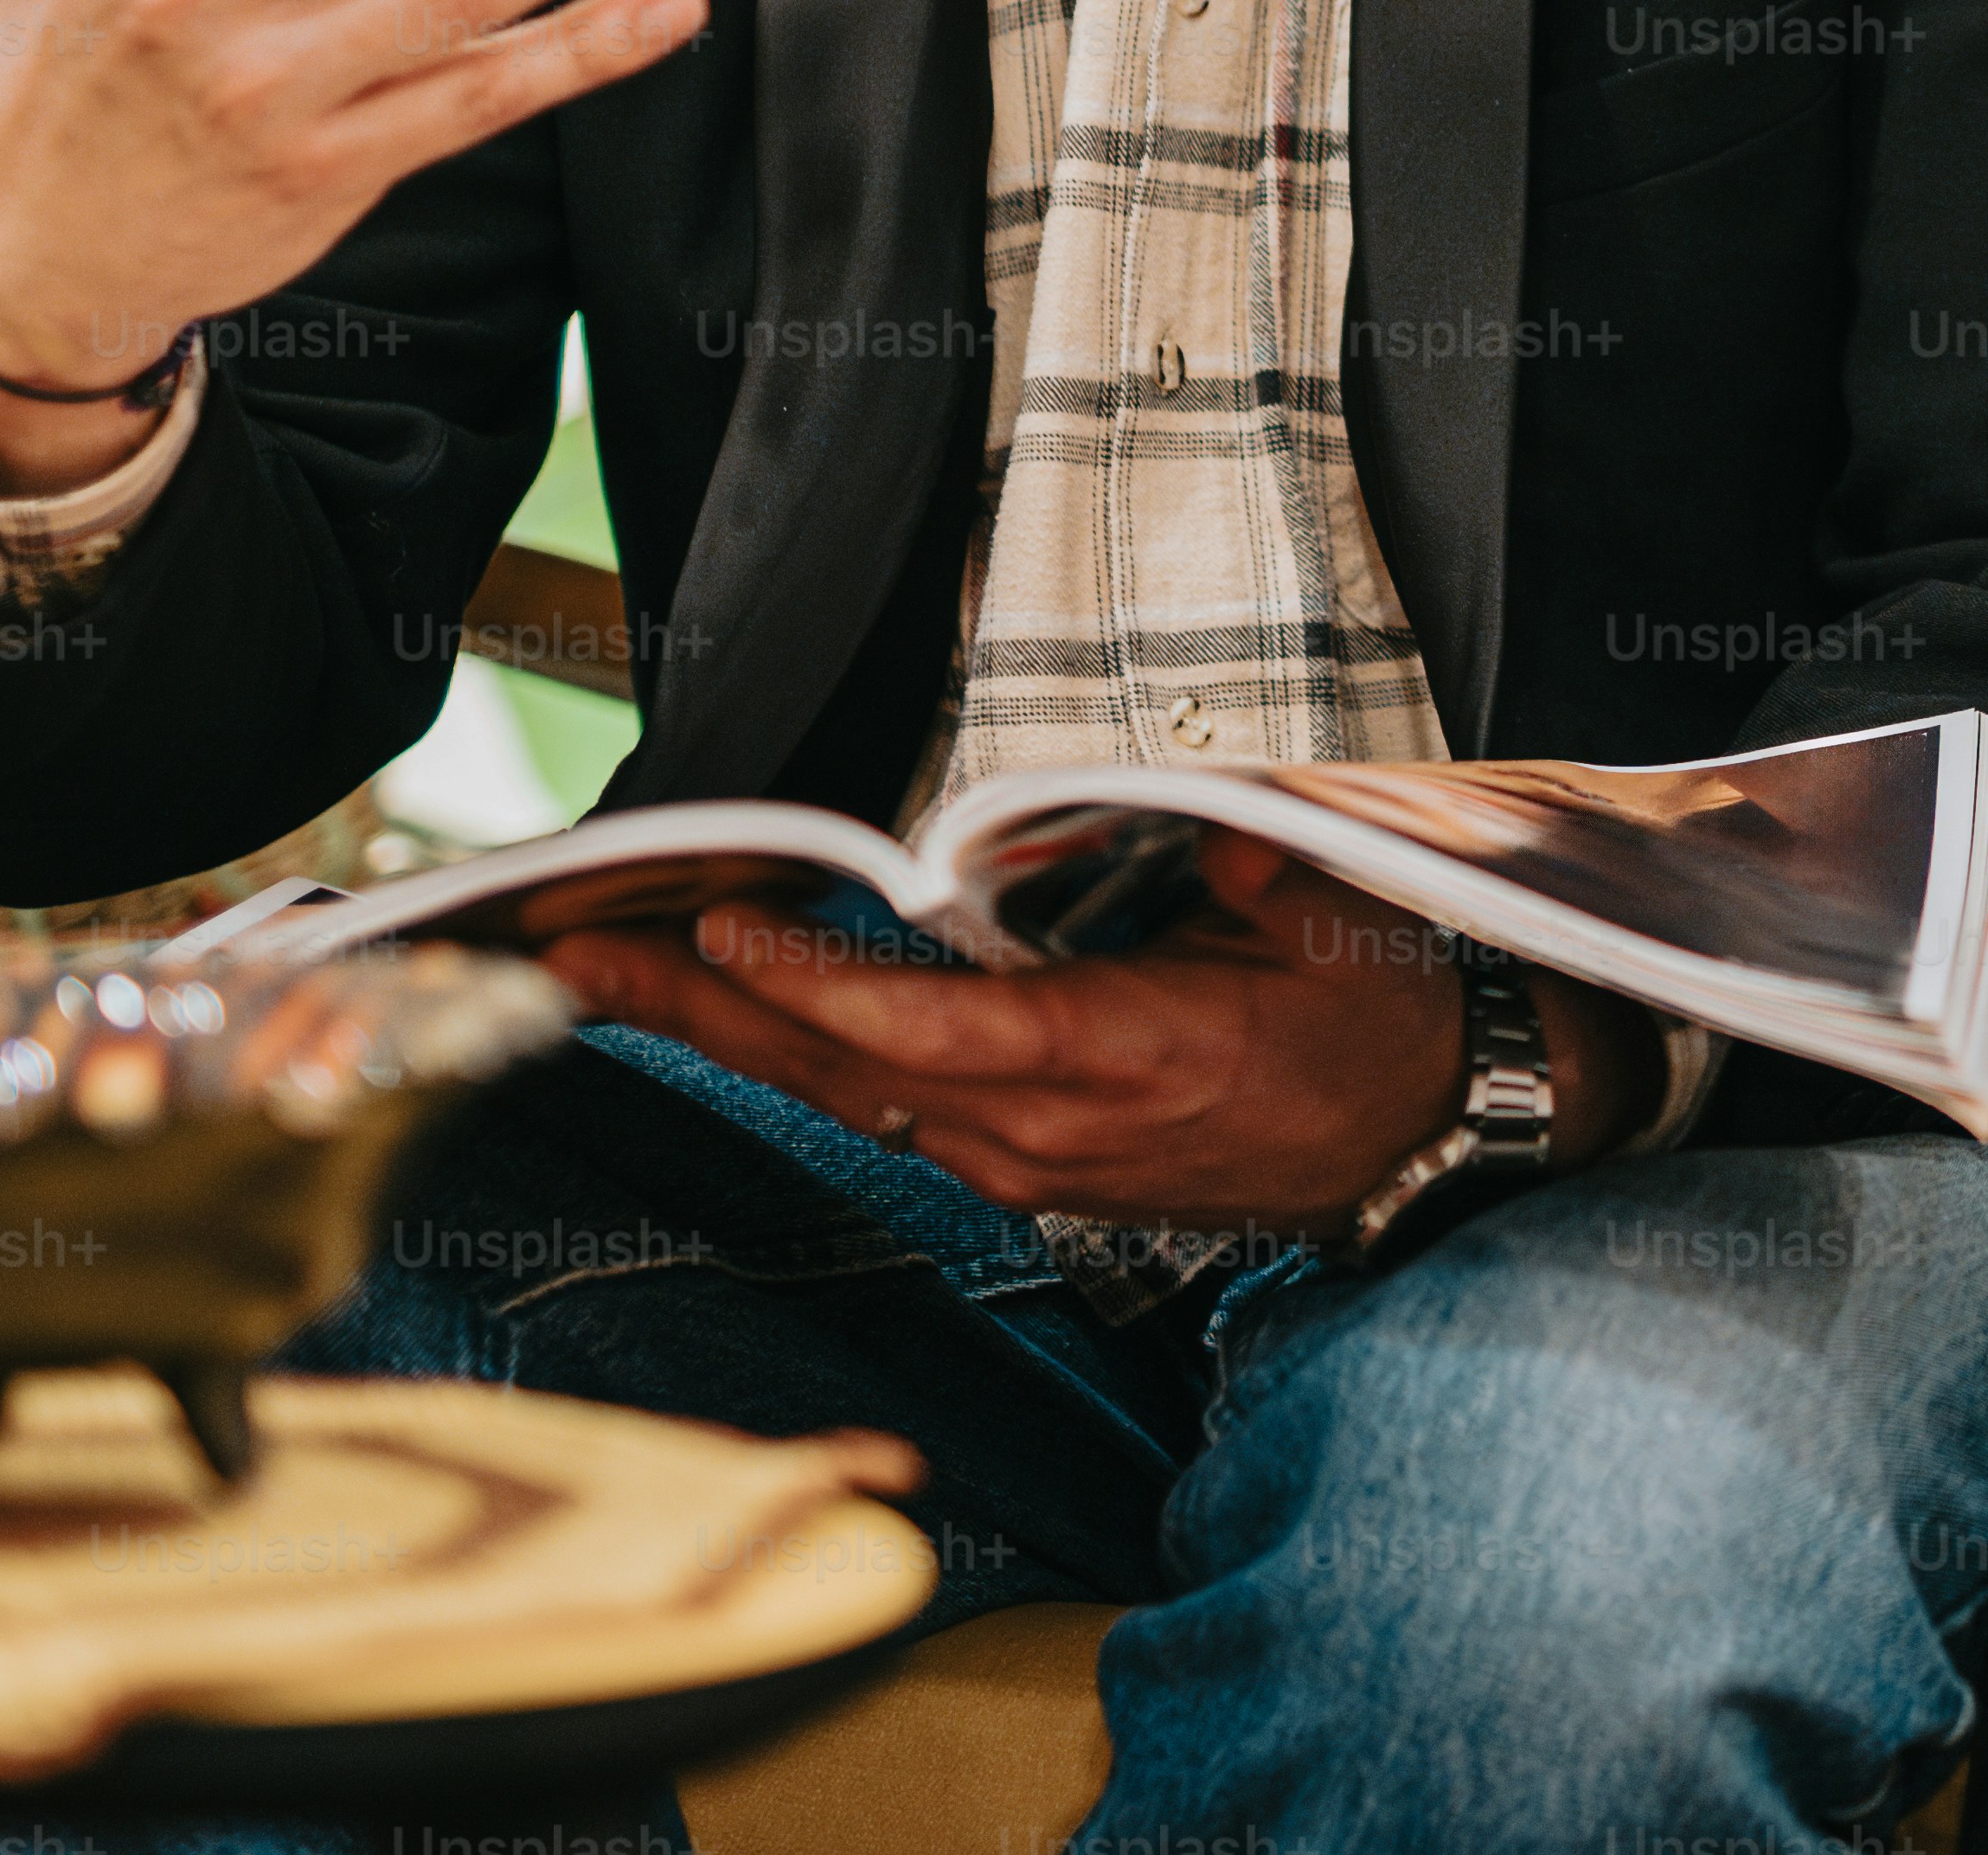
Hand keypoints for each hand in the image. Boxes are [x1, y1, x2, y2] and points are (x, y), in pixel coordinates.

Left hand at [542, 831, 1664, 1224]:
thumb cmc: (1374, 1016)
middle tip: (563, 947)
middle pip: (839, 1070)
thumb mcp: (1333, 919)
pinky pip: (885, 1110)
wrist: (1424, 1139)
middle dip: (694, 1005)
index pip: (933, 1030)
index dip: (818, 985)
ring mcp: (1028, 1162)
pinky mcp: (1026, 1168)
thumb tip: (1190, 819)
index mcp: (1123, 1059)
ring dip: (720, 1031)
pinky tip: (726, 1009)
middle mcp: (1050, 1129)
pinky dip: (796, 1054)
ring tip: (601, 967)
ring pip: (843, 1095)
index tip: (720, 925)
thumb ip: (1249, 863)